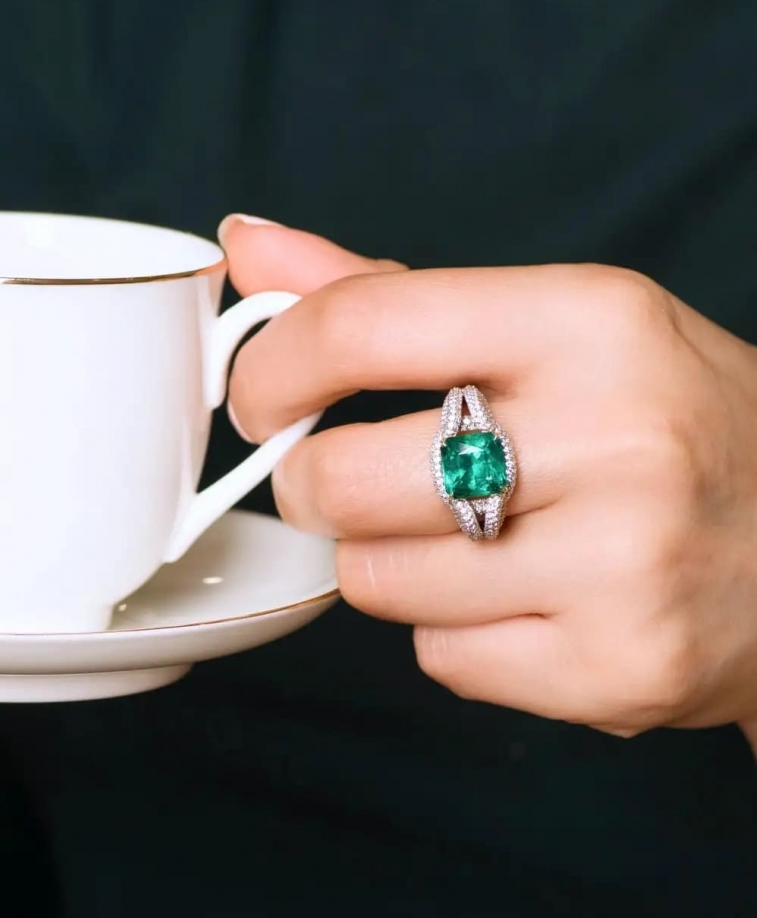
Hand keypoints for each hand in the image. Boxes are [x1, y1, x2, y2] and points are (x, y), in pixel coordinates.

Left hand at [220, 215, 756, 748]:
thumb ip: (388, 294)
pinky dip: (450, 633)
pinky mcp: (619, 670)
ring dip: (386, 563)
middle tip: (342, 481)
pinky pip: (440, 659)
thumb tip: (251, 247)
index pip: (362, 327)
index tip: (260, 395)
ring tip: (466, 540)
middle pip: (342, 480)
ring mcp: (624, 567)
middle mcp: (616, 439)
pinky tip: (520, 602)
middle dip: (311, 486)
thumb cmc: (666, 418)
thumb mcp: (555, 324)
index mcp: (590, 322)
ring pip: (376, 582)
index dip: (272, 367)